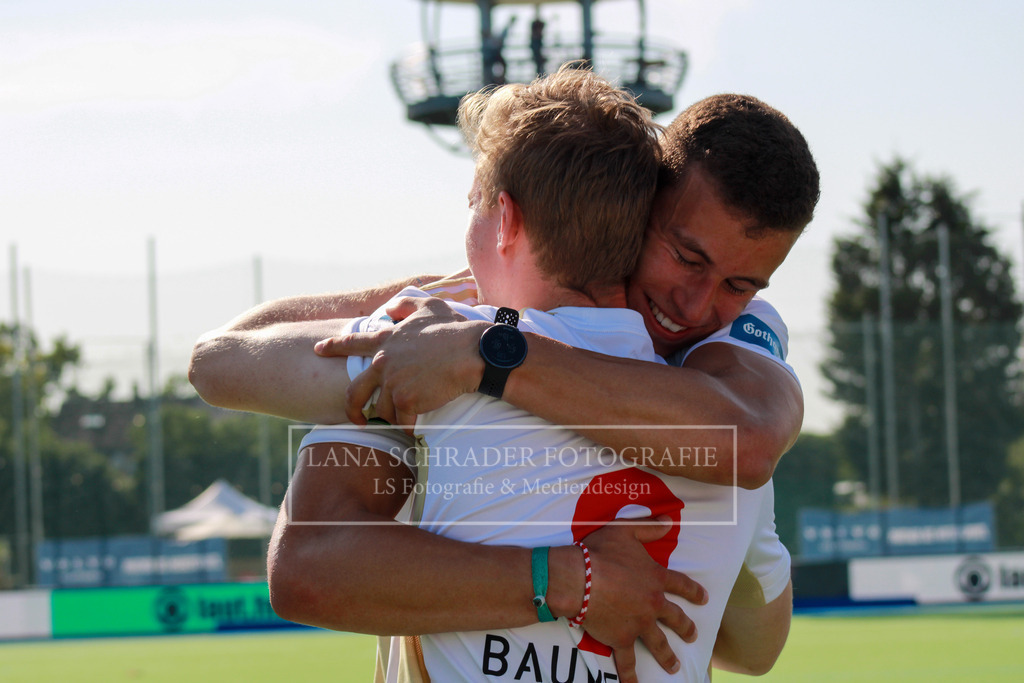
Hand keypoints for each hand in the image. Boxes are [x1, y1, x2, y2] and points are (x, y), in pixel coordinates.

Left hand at [314, 295, 487, 429]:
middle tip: (356, 417)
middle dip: (351, 408)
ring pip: (382, 410)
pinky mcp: (406, 401)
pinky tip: (415, 428)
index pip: (351, 344)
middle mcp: (383, 363)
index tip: (318, 350)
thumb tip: (390, 308)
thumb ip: (405, 304)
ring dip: (394, 416)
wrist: (472, 353)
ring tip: (406, 417)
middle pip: (353, 391)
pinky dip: (408, 427)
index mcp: (386, 341)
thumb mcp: (429, 306)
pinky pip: (402, 422)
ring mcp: (393, 383)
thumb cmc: (454, 330)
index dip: (332, 347)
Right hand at [582, 518, 705, 682]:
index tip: (704, 599)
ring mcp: (638, 624)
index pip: (681, 585)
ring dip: (667, 656)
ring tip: (674, 666)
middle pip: (675, 618)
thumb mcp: (625, 531)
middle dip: (686, 627)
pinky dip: (631, 675)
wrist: (579, 578)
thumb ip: (648, 528)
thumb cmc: (600, 552)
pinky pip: (627, 661)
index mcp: (655, 578)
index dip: (694, 591)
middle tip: (693, 635)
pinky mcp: (621, 639)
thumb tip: (668, 522)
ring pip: (658, 643)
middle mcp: (652, 603)